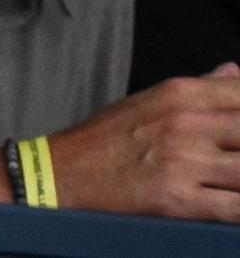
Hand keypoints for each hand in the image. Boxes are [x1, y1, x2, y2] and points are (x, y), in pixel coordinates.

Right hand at [49, 63, 239, 221]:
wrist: (60, 172)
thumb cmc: (103, 139)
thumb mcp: (148, 100)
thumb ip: (198, 88)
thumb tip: (233, 73)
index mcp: (180, 94)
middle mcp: (187, 122)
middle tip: (234, 156)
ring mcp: (185, 161)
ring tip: (232, 179)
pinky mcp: (179, 199)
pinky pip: (236, 209)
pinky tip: (233, 204)